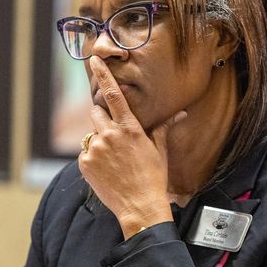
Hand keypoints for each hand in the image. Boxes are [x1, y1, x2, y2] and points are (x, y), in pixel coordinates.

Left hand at [79, 58, 185, 238]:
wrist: (140, 207)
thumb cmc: (153, 178)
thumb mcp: (160, 151)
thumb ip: (164, 128)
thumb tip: (182, 113)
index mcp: (130, 128)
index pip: (113, 94)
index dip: (103, 75)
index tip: (94, 60)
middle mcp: (110, 134)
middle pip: (96, 112)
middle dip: (102, 119)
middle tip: (115, 138)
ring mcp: (95, 149)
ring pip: (91, 134)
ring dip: (99, 141)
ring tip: (114, 160)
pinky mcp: (85, 163)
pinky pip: (85, 153)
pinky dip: (93, 158)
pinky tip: (107, 171)